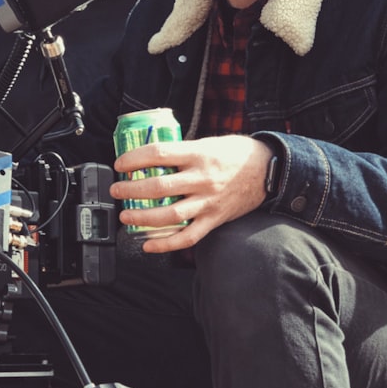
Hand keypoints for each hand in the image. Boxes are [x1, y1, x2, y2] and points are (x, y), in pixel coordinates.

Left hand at [111, 135, 273, 252]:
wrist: (269, 170)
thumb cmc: (237, 153)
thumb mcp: (208, 142)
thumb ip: (183, 151)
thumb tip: (152, 157)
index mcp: (198, 154)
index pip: (158, 154)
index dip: (134, 159)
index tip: (120, 164)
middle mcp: (202, 178)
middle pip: (158, 186)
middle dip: (130, 189)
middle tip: (117, 190)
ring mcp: (208, 201)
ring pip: (170, 214)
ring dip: (142, 217)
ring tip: (126, 216)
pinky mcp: (214, 219)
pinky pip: (188, 237)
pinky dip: (166, 244)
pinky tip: (148, 245)